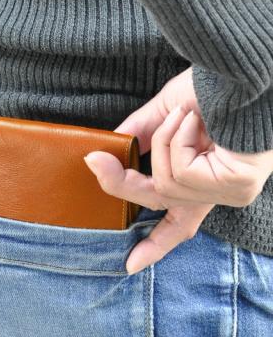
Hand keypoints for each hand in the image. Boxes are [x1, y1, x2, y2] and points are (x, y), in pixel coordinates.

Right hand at [83, 67, 272, 274]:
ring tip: (184, 116)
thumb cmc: (215, 87)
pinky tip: (197, 123)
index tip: (131, 264)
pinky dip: (177, 141)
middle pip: (157, 203)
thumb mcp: (165, 112)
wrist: (243, 72)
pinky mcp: (234, 186)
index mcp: (203, 178)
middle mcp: (217, 191)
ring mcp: (228, 192)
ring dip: (164, 142)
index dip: (154, 244)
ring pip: (164, 186)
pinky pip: (178, 175)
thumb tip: (105, 152)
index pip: (178, 222)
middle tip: (94, 161)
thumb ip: (140, 136)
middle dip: (121, 184)